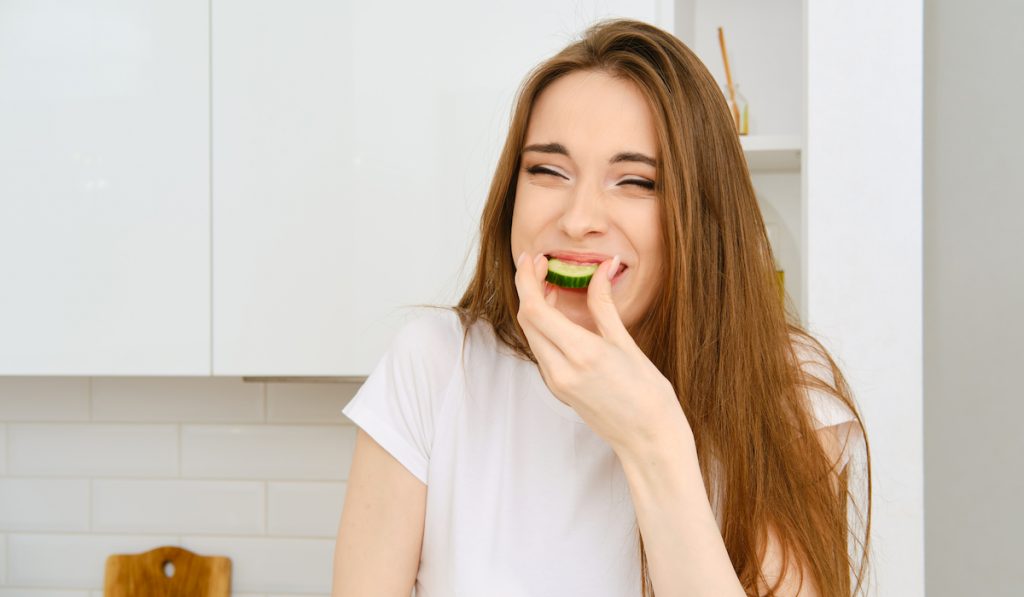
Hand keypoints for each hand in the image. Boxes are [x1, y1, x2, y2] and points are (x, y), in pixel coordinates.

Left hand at [514, 252, 689, 453]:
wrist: (649, 439)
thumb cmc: (648, 394)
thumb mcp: (627, 343)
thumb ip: (605, 304)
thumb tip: (602, 269)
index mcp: (581, 354)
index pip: (534, 310)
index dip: (527, 280)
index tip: (535, 258)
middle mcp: (561, 370)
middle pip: (527, 320)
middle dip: (528, 288)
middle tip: (544, 266)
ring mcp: (557, 382)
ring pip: (531, 335)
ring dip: (534, 307)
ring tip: (552, 285)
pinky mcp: (559, 389)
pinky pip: (541, 351)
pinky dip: (543, 328)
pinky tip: (559, 314)